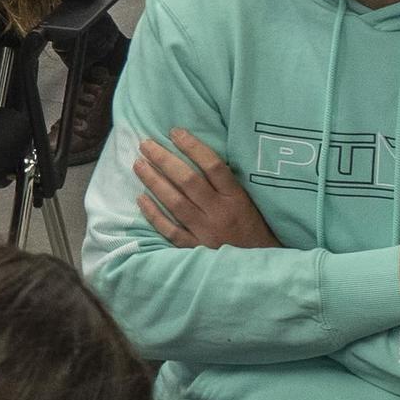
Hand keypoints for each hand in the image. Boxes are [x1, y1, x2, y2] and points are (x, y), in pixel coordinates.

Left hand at [135, 128, 280, 249]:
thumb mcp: (249, 201)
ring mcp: (206, 233)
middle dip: (164, 160)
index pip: (213, 165)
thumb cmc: (254, 228)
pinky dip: (154, 215)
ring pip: (175, 203)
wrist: (261, 267)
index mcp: (237, 198)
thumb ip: (227, 182)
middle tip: (146, 144)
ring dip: (153, 181)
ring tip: (138, 164)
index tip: (175, 132)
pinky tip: (140, 198)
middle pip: (188, 181)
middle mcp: (220, 213)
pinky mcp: (195, 250)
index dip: (193, 146)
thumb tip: (198, 153)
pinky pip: (170, 231)